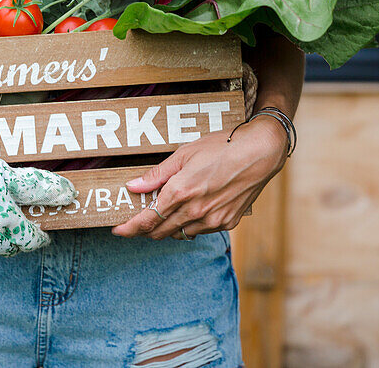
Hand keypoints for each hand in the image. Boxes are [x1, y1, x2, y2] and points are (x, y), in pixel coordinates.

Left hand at [110, 116, 287, 239]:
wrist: (260, 152)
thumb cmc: (222, 146)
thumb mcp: (185, 153)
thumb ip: (157, 174)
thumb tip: (133, 186)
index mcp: (181, 192)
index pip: (147, 220)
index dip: (129, 229)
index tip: (118, 231)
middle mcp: (195, 211)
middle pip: (160, 232)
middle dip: (145, 230)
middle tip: (138, 221)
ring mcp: (213, 220)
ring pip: (180, 233)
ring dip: (169, 227)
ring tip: (167, 211)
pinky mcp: (227, 222)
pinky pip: (201, 230)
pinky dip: (191, 224)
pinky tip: (193, 209)